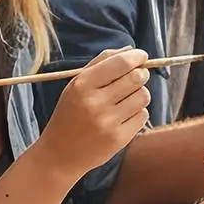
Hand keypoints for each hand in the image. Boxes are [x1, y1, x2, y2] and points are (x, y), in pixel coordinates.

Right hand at [38, 49, 150, 173]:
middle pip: (137, 78)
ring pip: (143, 96)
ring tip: (125, 100)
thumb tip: (131, 50)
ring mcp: (108, 122)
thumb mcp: (76, 85)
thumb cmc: (70, 114)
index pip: (120, 63)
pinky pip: (143, 115)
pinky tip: (122, 117)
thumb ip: (102, 63)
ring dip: (140, 94)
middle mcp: (95, 102)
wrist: (59, 154)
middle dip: (141, 74)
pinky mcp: (119, 138)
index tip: (142, 56)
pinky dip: (137, 113)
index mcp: (82, 85)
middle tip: (136, 77)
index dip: (137, 57)